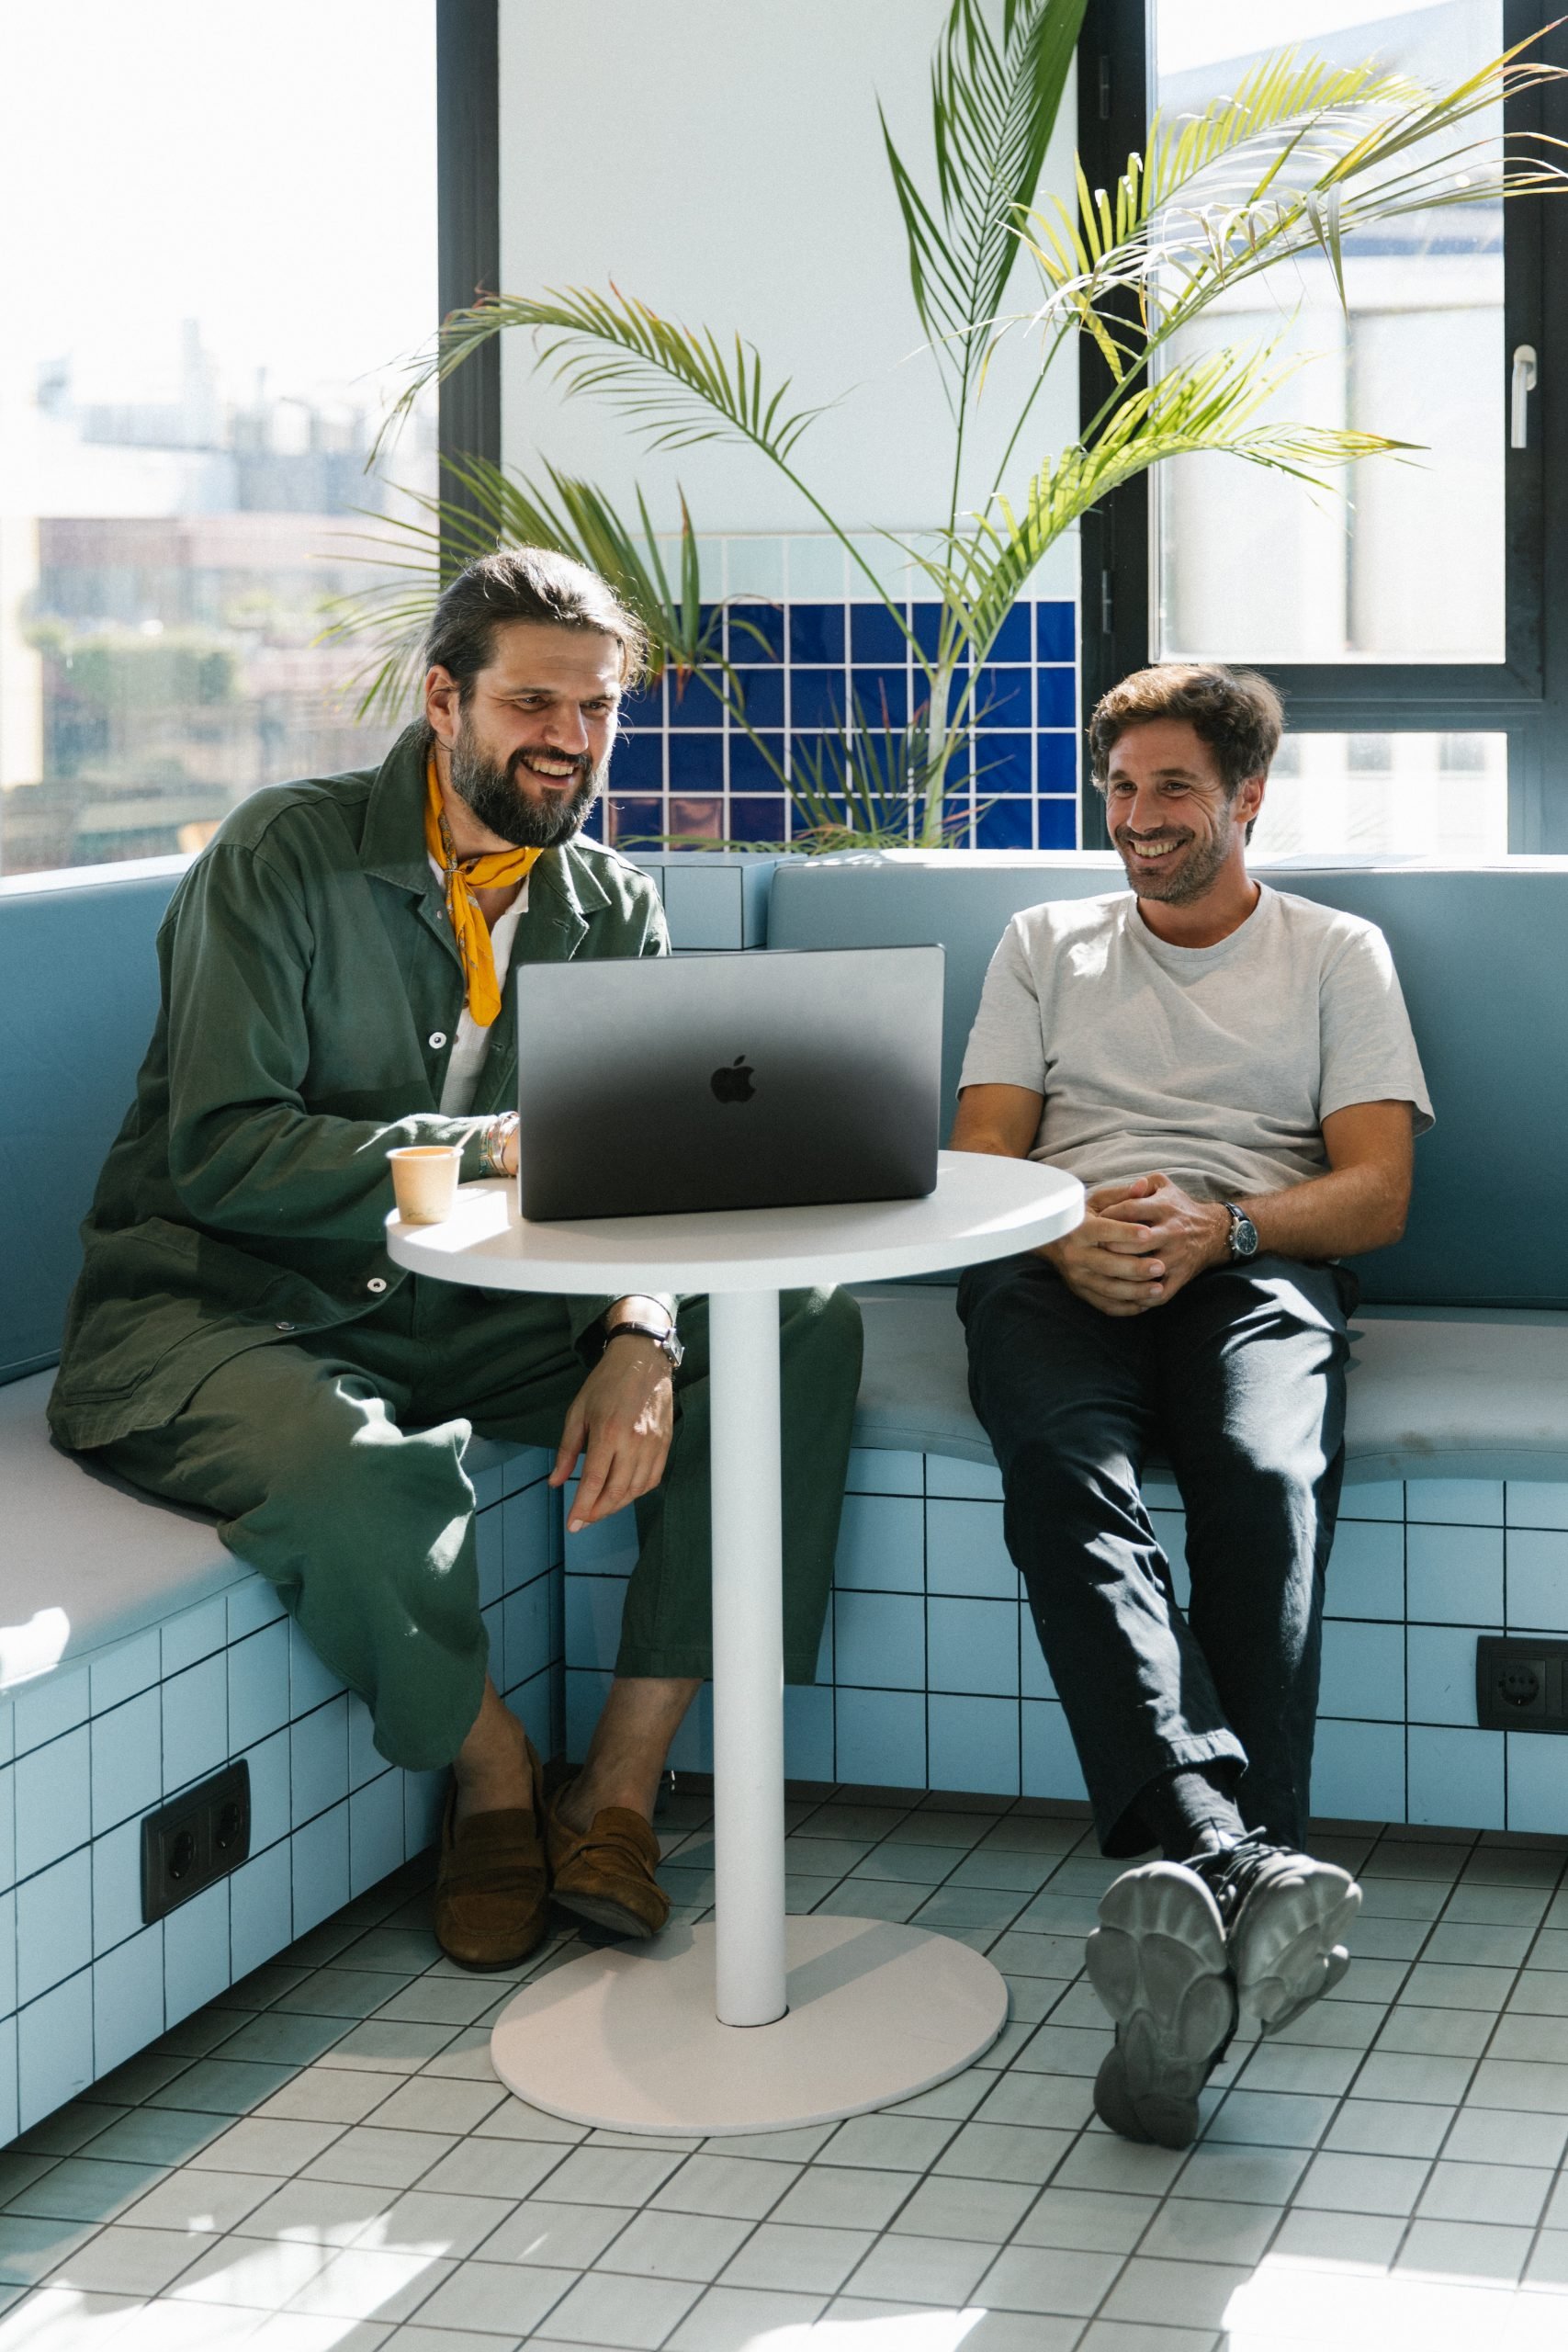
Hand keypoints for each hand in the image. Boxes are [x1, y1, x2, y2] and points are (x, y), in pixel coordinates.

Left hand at [550, 1336, 674, 1530]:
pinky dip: (637, 1492)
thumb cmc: (607, 1382)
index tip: (573, 1524)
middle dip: (598, 1512)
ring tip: (600, 1509)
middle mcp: (634, 1442)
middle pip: (617, 1492)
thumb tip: (555, 1481)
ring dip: (617, 1505)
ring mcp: (653, 1444)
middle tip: (583, 1521)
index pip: (595, 1482)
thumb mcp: (577, 1412)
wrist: (642, 1360)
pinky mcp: (665, 1443)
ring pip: (636, 1489)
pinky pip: (653, 1478)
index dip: (583, 1507)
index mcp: (609, 1432)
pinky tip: (624, 1494)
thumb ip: (567, 1450)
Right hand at [1037, 1179, 1167, 1316]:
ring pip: (1107, 1288)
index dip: (1124, 1232)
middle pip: (1106, 1264)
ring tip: (1158, 1289)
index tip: (1148, 1233)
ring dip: (1134, 1291)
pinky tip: (1145, 1304)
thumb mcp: (1096, 1203)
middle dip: (1135, 1267)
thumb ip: (1121, 1197)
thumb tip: (1143, 1185)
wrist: (1052, 1241)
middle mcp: (1075, 1254)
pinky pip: (1104, 1304)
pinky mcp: (1081, 1292)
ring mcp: (1077, 1277)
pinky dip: (1125, 1307)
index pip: (1102, 1230)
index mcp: (1078, 1229)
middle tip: (1161, 1266)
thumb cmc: (1081, 1217)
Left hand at [1095, 1173, 1229, 1307]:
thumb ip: (1141, 1183)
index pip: (1130, 1209)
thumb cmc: (1180, 1207)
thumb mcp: (1164, 1186)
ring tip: (1103, 1272)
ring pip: (1146, 1268)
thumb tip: (1120, 1186)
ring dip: (1123, 1272)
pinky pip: (1161, 1292)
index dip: (1109, 1215)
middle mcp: (1172, 1232)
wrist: (1214, 1232)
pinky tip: (1125, 1296)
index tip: (1093, 1221)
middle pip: (1136, 1241)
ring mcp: (1177, 1256)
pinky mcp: (1182, 1276)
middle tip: (1093, 1248)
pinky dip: (1143, 1298)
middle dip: (1112, 1245)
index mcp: (1165, 1207)